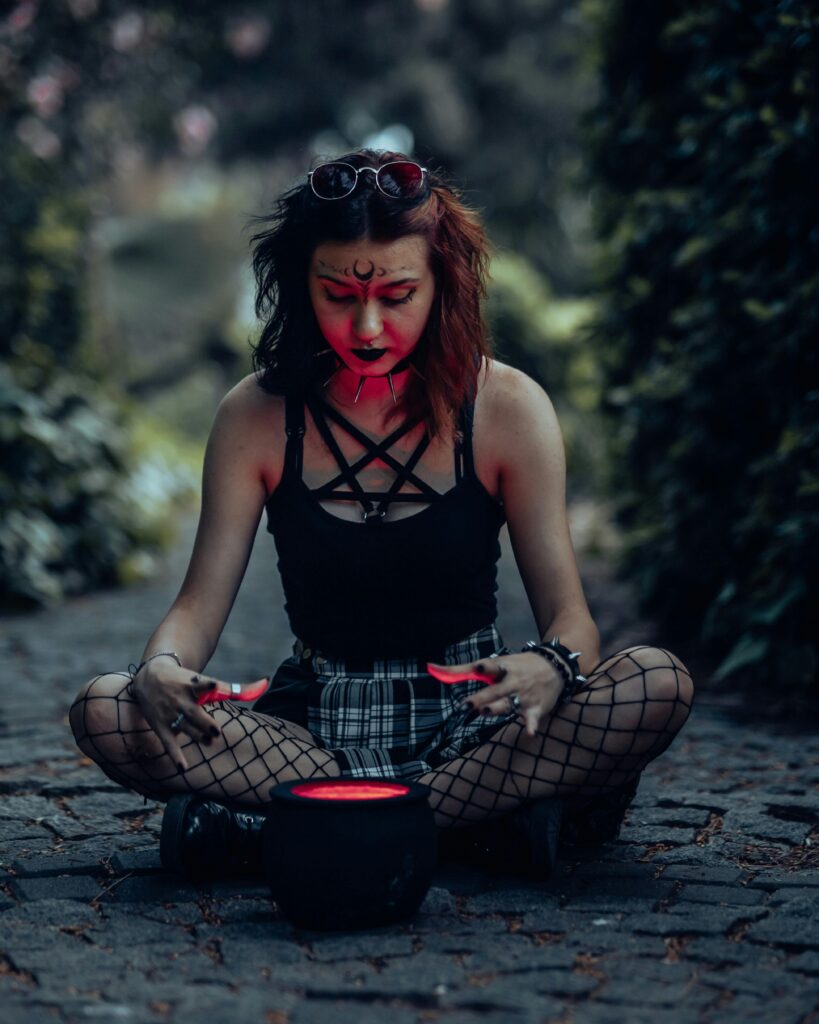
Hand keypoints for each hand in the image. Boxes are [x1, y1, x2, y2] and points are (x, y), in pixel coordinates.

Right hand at [131, 661, 267, 770]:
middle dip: (206, 723)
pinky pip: (168, 743)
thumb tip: (264, 685)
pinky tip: (184, 767)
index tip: (213, 685)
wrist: (149, 677)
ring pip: (187, 728)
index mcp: (193, 686)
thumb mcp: (204, 681)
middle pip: (195, 713)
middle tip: (216, 731)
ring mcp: (170, 714)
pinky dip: (175, 755)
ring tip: (208, 740)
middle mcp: (181, 699)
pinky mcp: (161, 726)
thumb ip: (233, 689)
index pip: (202, 685)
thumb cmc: (185, 681)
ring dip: (198, 736)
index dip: (208, 686)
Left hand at [427, 652, 562, 736]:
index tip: (478, 669)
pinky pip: (533, 719)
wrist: (555, 667)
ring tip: (486, 712)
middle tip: (469, 704)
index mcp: (502, 668)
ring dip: (498, 709)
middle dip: (483, 697)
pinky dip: (532, 726)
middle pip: (495, 691)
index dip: (485, 668)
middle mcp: (512, 682)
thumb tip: (431, 667)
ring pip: (509, 705)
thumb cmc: (517, 666)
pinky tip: (530, 734)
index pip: (492, 667)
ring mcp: (524, 696)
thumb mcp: (494, 663)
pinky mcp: (536, 709)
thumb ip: (461, 670)